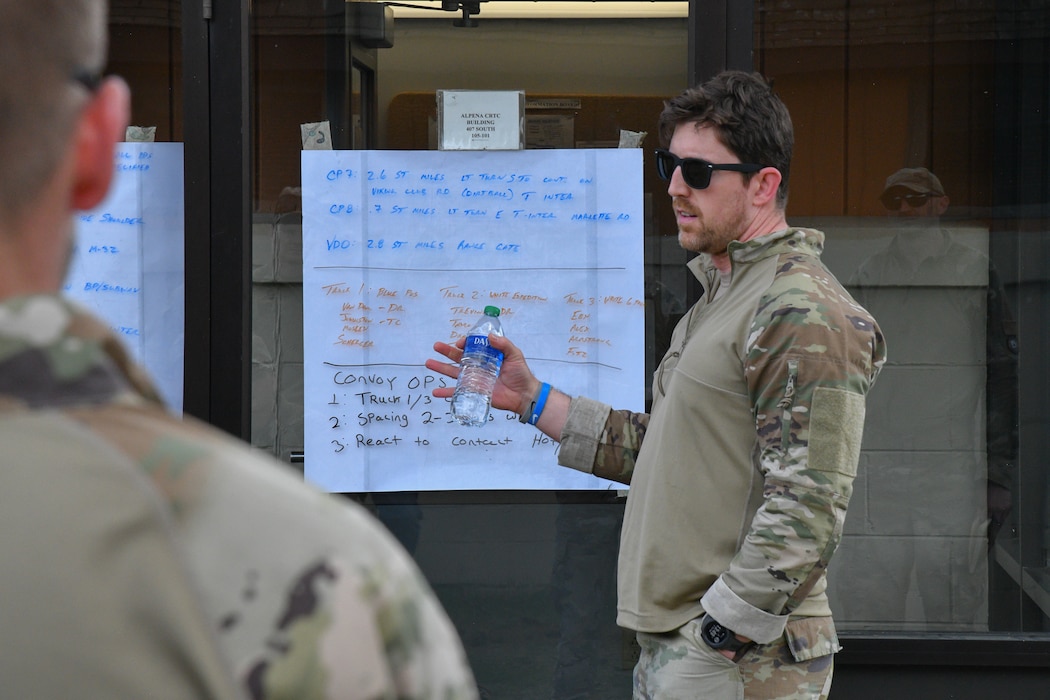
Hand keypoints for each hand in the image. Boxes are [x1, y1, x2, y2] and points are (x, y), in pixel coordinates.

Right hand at [425, 334, 540, 414]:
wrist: (524, 395)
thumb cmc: (521, 374)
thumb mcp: (515, 355)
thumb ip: (504, 345)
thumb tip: (489, 336)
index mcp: (486, 356)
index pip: (471, 347)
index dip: (464, 343)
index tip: (460, 343)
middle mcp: (477, 366)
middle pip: (458, 357)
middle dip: (446, 351)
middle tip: (436, 346)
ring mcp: (474, 379)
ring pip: (453, 372)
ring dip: (441, 368)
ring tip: (428, 363)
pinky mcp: (473, 392)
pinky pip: (456, 392)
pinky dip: (445, 392)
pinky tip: (435, 392)